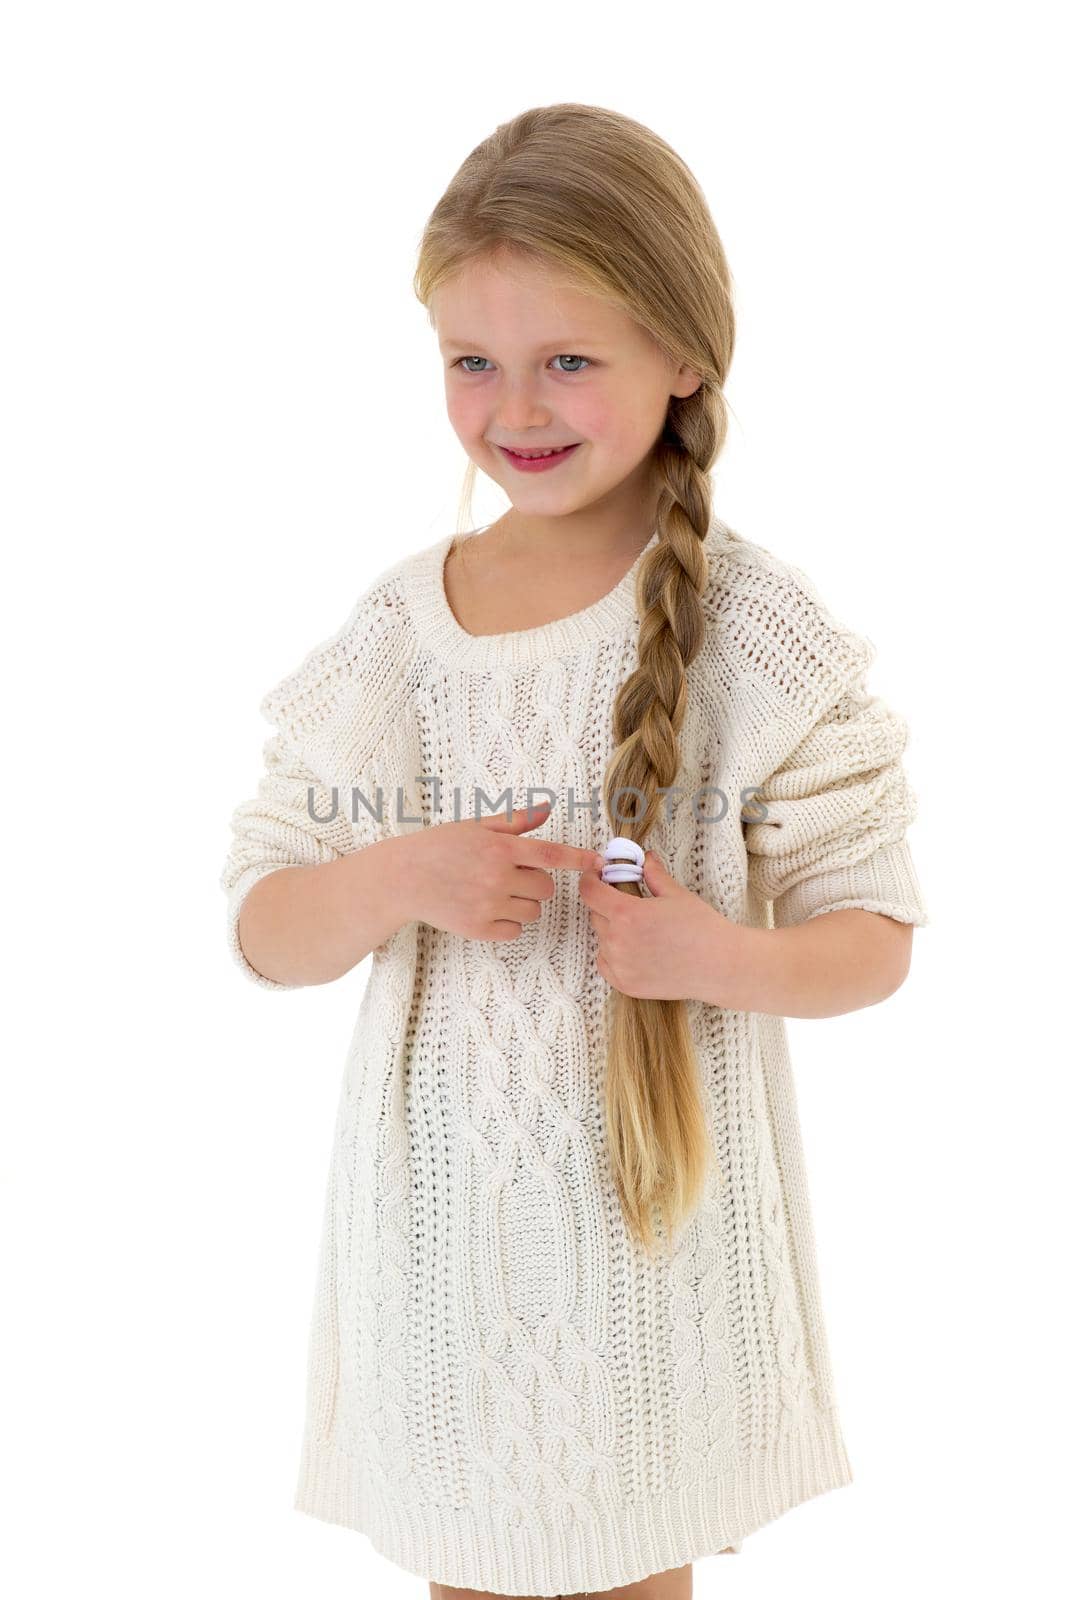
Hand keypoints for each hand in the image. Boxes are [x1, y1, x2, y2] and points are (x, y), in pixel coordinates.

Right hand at [396, 802, 603, 941]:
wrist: (403, 877)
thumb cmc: (440, 846)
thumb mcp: (476, 825)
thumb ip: (514, 821)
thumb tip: (547, 807)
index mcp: (500, 848)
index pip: (551, 855)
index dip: (579, 860)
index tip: (599, 863)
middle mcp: (497, 876)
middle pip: (546, 888)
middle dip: (536, 882)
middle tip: (510, 876)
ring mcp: (488, 905)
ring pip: (532, 911)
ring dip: (524, 904)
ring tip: (496, 892)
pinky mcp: (478, 928)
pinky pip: (514, 931)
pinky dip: (508, 923)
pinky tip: (489, 910)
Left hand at [578, 849, 744, 1003]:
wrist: (720, 966)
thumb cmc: (702, 928)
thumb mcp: (676, 894)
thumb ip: (653, 874)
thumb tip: (646, 858)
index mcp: (626, 913)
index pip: (589, 891)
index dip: (591, 879)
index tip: (598, 876)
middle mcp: (617, 941)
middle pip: (595, 914)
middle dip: (607, 904)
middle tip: (631, 904)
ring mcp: (619, 965)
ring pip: (601, 939)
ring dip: (612, 930)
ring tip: (642, 930)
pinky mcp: (624, 984)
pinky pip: (605, 962)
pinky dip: (614, 954)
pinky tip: (637, 949)